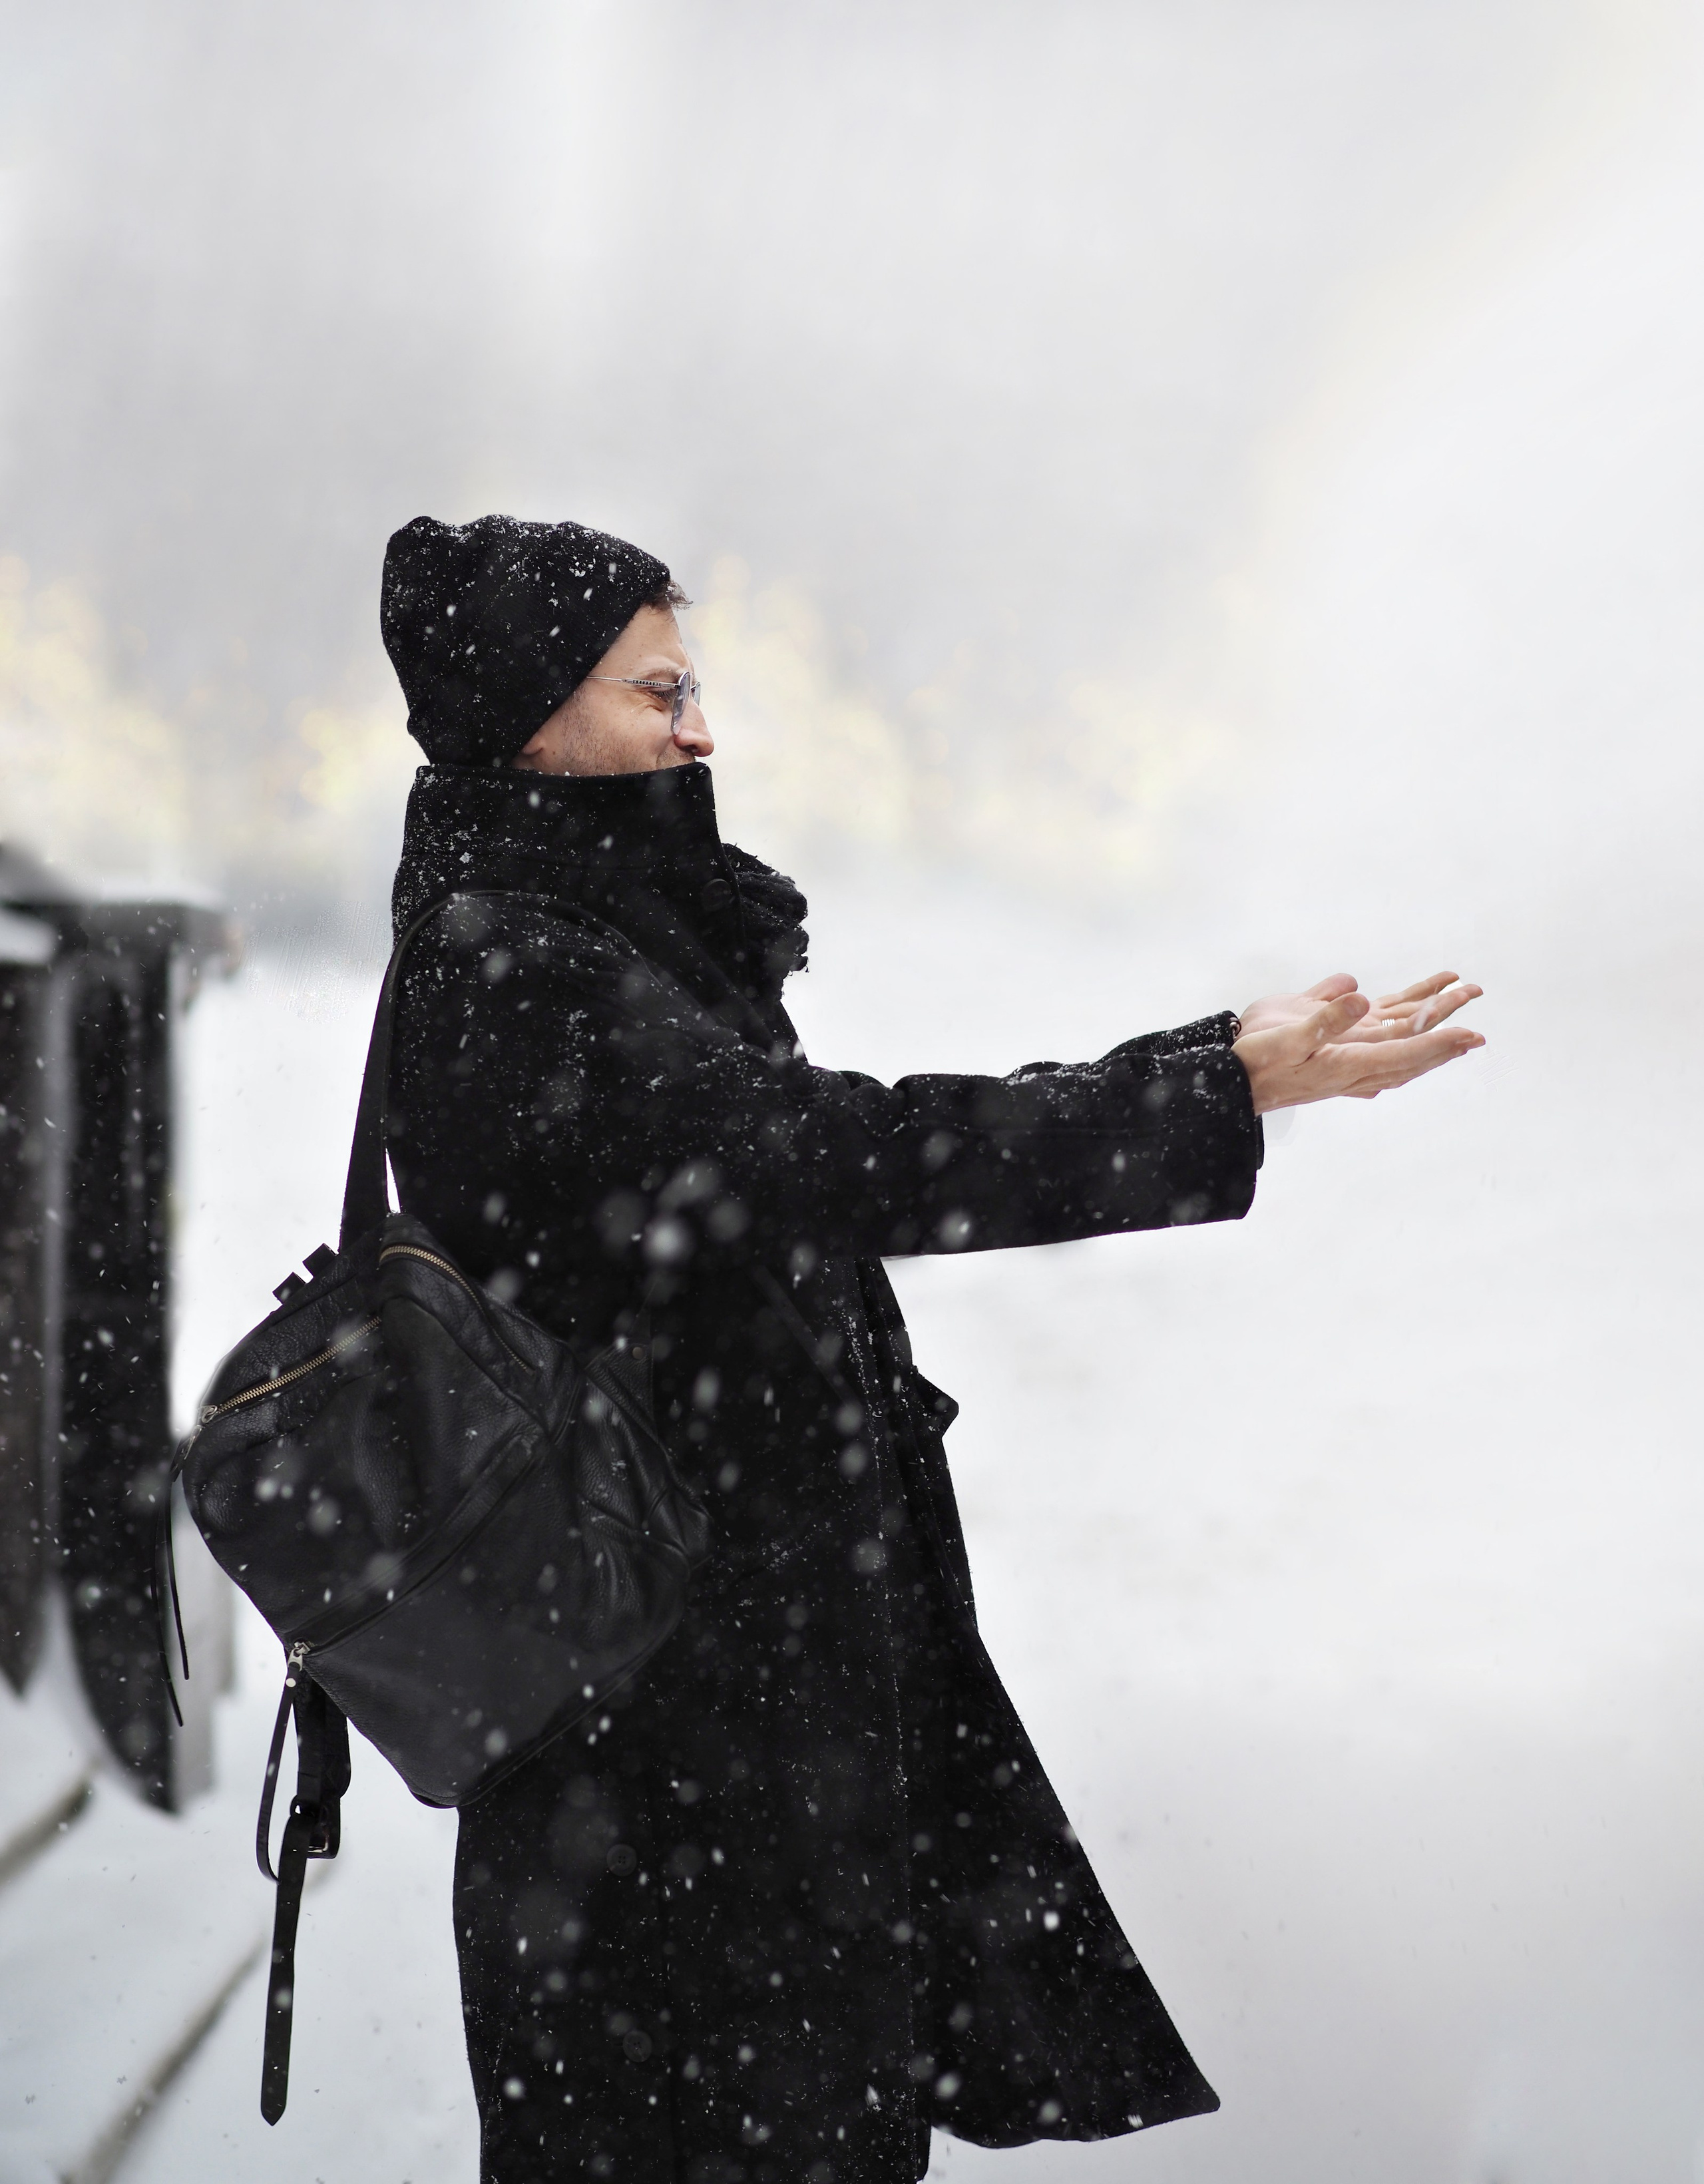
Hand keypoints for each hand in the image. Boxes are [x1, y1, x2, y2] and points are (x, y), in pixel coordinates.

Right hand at [1232, 972, 1483, 1114]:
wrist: (1235, 1078)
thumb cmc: (1258, 1061)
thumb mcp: (1287, 1039)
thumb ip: (1325, 1019)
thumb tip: (1362, 998)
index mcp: (1349, 1064)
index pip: (1405, 1053)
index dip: (1439, 1044)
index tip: (1469, 1035)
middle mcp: (1357, 1062)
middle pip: (1412, 1047)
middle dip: (1446, 1033)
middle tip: (1477, 1023)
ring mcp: (1351, 1053)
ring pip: (1400, 1034)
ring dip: (1431, 1016)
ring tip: (1462, 993)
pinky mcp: (1339, 1041)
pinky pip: (1381, 1026)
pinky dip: (1404, 1012)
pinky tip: (1421, 1001)